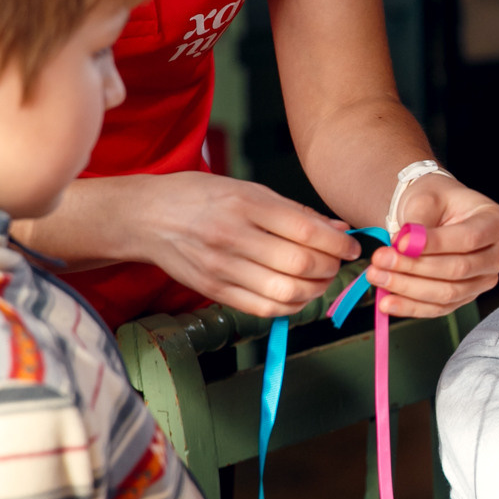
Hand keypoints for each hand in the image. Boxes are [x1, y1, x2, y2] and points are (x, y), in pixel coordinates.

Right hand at [103, 172, 358, 317]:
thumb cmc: (202, 197)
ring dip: (314, 290)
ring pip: (285, 292)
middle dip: (330, 268)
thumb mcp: (247, 190)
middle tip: (337, 263)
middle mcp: (232, 236)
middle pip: (299, 264)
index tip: (352, 248)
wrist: (146, 216)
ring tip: (320, 279)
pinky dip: (290, 306)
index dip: (338, 244)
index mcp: (245, 204)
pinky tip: (297, 294)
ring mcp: (221, 267)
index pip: (305, 231)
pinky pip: (263, 308)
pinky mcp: (213, 290)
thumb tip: (339, 231)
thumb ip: (295, 212)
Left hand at [366, 172, 498, 317]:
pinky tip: (388, 301)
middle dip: (414, 267)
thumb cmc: (437, 202)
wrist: (436, 213)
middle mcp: (498, 255)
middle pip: (459, 270)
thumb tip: (404, 245)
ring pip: (448, 293)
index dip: (434, 244)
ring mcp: (484, 279)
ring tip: (377, 276)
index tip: (400, 241)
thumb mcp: (427, 199)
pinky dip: (411, 306)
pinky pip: (440, 308)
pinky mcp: (466, 297)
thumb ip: (418, 222)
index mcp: (497, 223)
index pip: (468, 239)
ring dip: (408, 288)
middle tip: (380, 259)